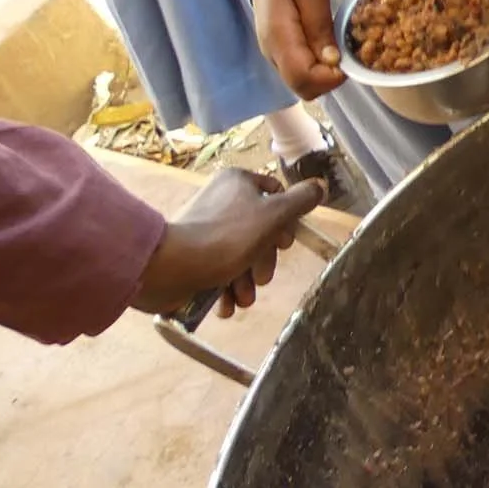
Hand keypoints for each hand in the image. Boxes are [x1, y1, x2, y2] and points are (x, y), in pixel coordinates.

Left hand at [132, 167, 323, 318]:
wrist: (169, 268)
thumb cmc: (226, 237)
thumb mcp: (273, 215)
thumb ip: (300, 201)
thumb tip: (319, 186)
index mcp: (238, 182)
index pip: (275, 195)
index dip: (285, 223)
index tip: (283, 245)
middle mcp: (220, 200)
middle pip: (259, 230)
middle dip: (263, 263)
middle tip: (263, 278)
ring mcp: (203, 229)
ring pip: (239, 255)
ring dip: (246, 282)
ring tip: (243, 298)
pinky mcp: (189, 255)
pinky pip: (217, 269)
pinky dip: (225, 289)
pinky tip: (227, 305)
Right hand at [250, 0, 344, 99]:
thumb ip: (319, 27)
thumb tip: (331, 60)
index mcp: (278, 38)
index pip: (302, 78)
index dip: (329, 80)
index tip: (348, 63)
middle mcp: (273, 52)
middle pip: (301, 86)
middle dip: (328, 80)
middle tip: (348, 55)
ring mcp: (275, 52)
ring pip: (301, 81)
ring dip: (324, 74)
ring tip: (342, 49)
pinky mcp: (281, 48)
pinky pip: (300, 69)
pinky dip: (318, 67)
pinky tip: (332, 47)